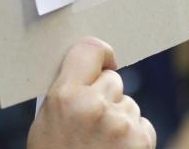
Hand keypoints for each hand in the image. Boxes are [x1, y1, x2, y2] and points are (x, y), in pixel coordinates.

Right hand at [28, 37, 154, 148]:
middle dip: (107, 94)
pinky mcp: (140, 141)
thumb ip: (66, 92)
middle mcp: (95, 105)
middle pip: (113, 79)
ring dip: (120, 117)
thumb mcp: (46, 123)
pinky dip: (133, 136)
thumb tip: (87, 68)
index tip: (104, 60)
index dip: (99, 53)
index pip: (89, 49)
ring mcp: (121, 124)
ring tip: (102, 143)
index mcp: (65, 96)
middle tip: (92, 120)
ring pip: (129, 103)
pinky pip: (142, 124)